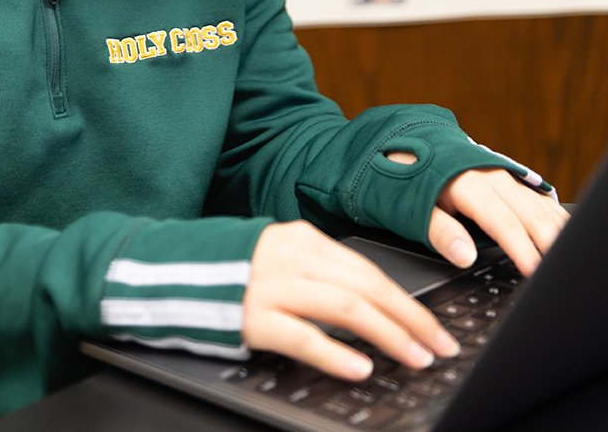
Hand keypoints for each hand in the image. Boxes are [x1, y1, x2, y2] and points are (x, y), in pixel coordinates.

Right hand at [242, 220, 459, 379]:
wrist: (168, 270)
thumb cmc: (232, 268)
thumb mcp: (282, 257)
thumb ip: (321, 272)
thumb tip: (373, 303)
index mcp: (303, 239)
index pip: (369, 271)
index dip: (407, 301)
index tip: (435, 327)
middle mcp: (292, 257)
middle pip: (365, 287)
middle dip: (410, 319)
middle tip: (439, 346)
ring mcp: (271, 286)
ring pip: (344, 308)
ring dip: (387, 335)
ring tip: (414, 357)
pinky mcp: (252, 316)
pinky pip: (302, 336)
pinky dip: (335, 354)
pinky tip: (359, 368)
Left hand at [387, 153, 568, 274]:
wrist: (400, 139)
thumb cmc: (403, 178)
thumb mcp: (409, 206)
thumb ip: (439, 231)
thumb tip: (466, 256)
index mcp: (467, 182)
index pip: (502, 221)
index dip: (521, 248)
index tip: (537, 272)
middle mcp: (489, 174)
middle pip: (530, 211)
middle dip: (552, 240)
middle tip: (570, 270)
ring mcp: (500, 172)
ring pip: (537, 201)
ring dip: (558, 226)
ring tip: (579, 252)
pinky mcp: (503, 174)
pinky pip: (534, 193)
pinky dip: (552, 211)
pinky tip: (565, 225)